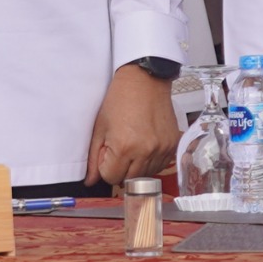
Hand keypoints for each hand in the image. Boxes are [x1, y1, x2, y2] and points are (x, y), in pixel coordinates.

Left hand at [86, 64, 178, 186]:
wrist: (144, 80)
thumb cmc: (120, 99)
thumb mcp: (100, 127)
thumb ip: (94, 157)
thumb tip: (90, 180)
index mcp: (124, 147)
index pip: (111, 178)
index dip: (106, 168)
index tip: (107, 154)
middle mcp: (146, 151)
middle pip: (130, 180)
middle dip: (121, 170)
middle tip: (119, 150)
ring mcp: (162, 149)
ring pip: (146, 175)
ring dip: (136, 167)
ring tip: (133, 145)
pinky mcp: (172, 145)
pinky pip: (160, 165)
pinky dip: (151, 161)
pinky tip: (145, 145)